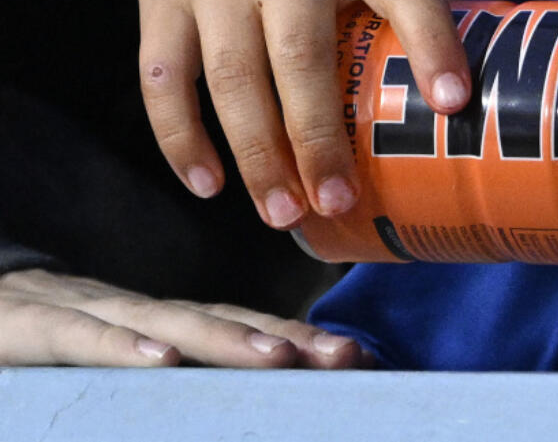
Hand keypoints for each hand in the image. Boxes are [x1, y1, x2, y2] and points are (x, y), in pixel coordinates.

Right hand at [0, 268, 367, 366]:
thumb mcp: (108, 375)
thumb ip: (171, 390)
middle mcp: (130, 314)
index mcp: (153, 327)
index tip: (355, 358)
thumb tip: (246, 414)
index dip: (295, 339)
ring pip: (162, 321)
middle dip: (285, 336)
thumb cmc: (40, 351)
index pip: (235, 328)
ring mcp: (81, 313)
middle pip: (217, 319)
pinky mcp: (27, 328)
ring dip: (224, 337)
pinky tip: (160, 362)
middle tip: (343, 356)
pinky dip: (119, 348)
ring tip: (277, 358)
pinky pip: (77, 337)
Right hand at [134, 0, 470, 229]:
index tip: (452, 103)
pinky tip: (209, 183)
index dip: (432, 41)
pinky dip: (180, 136)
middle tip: (341, 200)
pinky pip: (162, 76)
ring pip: (228, 74)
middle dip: (319, 135)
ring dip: (256, 153)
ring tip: (285, 215)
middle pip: (300, 53)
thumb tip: (473, 84)